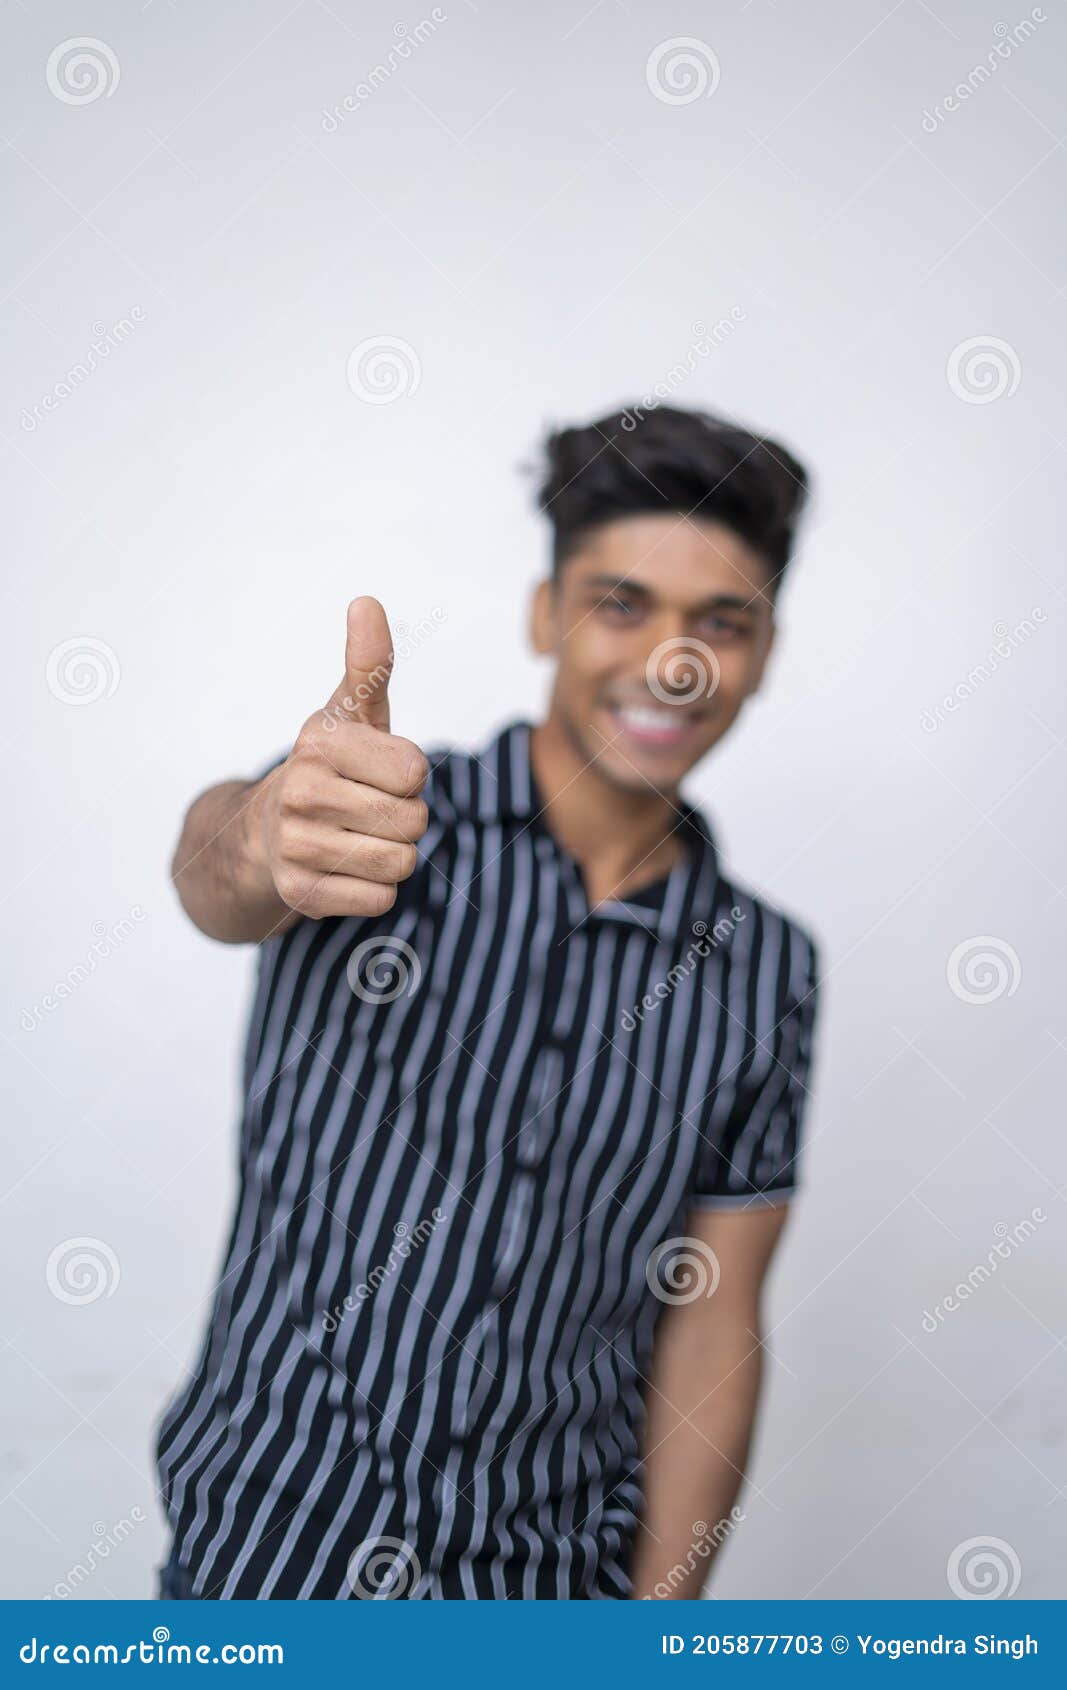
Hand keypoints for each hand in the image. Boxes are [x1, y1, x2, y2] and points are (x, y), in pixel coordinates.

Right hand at [250, 598, 428, 920]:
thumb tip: (366, 602)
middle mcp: (300, 791)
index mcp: (319, 742)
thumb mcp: (349, 714)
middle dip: (405, 819)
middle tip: (367, 809)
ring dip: (392, 855)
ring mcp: (295, 846)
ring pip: (401, 863)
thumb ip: (368, 664)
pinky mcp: (299, 894)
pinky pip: (379, 899)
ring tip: (357, 838)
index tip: (375, 772)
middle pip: (414, 821)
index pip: (415, 772)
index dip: (407, 776)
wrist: (261, 834)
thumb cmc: (327, 768)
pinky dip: (373, 890)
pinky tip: (343, 869)